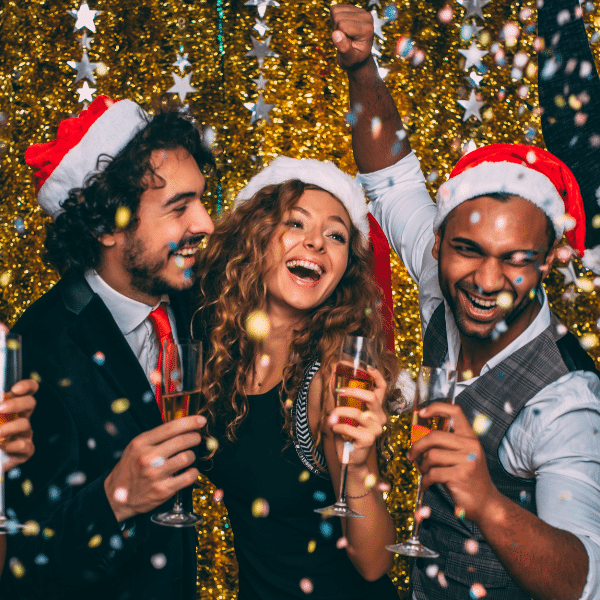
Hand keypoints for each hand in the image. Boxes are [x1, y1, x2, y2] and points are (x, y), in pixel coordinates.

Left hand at [0, 378, 36, 471]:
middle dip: (17, 404)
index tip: (16, 389)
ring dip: (8, 427)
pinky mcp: (25, 451)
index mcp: (12, 406)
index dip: (27, 386)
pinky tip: (1, 447)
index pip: (28, 390)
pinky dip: (12, 446)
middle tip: (1, 408)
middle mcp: (21, 417)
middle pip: (30, 403)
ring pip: (25, 424)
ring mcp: (24, 434)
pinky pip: (24, 445)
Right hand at [104, 415, 205, 521]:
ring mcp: (155, 475)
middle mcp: (148, 458)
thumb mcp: (136, 447)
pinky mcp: (163, 490)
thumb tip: (181, 426)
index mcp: (141, 443)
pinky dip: (193, 472)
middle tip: (197, 438)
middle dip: (195, 437)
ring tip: (188, 457)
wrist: (116, 498)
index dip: (190, 422)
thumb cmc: (129, 469)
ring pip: (187, 458)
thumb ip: (156, 437)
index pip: (171, 427)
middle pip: (182, 441)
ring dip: (192, 456)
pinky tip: (189, 471)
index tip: (201, 420)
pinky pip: (188, 477)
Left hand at [329, 366, 386, 468]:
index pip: (382, 389)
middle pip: (371, 397)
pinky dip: (337, 426)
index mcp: (376, 408)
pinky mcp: (368, 440)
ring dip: (339, 411)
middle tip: (339, 391)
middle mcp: (380, 417)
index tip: (367, 367)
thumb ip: (341, 398)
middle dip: (353, 391)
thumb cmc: (348, 434)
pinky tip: (334, 429)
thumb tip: (331, 379)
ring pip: (357, 413)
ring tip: (331, 415)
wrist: (350, 459)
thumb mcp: (345, 413)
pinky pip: (349, 428)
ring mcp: (376, 429)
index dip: (377, 376)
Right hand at [330, 4, 373, 69]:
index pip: (342, 25)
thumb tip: (336, 34)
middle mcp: (366, 17)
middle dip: (337, 30)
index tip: (347, 44)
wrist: (358, 55)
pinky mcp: (354, 8)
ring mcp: (361, 11)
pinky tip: (343, 29)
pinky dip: (335, 19)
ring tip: (344, 35)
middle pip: (338, 17)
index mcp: (367, 29)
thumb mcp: (349, 60)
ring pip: (336, 11)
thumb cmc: (354, 59)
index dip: (339, 36)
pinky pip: (336, 9)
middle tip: (345, 40)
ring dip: (335, 25)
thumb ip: (344, 49)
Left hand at [406, 403, 501, 523]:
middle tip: (411, 455)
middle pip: (435, 436)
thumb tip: (418, 435)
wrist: (486, 503)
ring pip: (432, 455)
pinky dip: (425, 480)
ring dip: (423, 466)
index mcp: (470, 437)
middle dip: (418, 446)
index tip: (422, 412)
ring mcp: (467, 460)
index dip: (437, 407)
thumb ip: (446, 444)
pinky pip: (433, 473)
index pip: (455, 411)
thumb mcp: (461, 456)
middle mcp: (471, 445)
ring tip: (424, 472)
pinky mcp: (460, 475)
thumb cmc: (468, 478)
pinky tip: (426, 484)